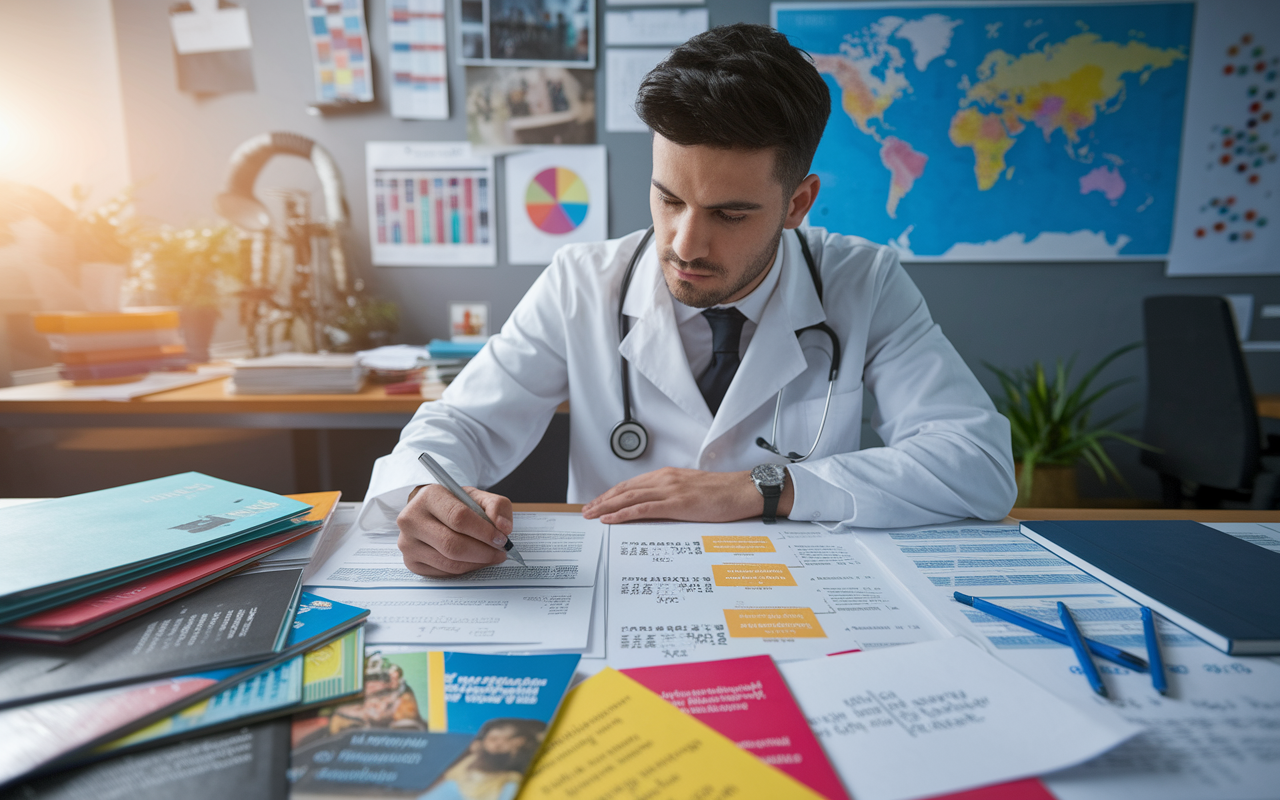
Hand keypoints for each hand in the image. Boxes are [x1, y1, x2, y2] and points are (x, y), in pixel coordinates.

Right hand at [396, 484, 513, 576]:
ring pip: (449, 562)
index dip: (484, 532)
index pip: (459, 518)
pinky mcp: (410, 562)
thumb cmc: (455, 504)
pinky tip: (474, 561)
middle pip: (453, 544)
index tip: (501, 539)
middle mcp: (411, 519)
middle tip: (500, 552)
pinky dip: (464, 569)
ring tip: (491, 557)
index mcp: (428, 496)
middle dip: (483, 552)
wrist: (430, 512)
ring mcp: (408, 543)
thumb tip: (504, 528)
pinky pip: (443, 572)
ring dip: (476, 563)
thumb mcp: (477, 497)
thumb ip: (496, 506)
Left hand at [582, 467, 793, 523]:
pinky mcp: (677, 504)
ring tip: (592, 516)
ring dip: (607, 508)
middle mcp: (665, 479)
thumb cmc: (724, 494)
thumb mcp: (692, 491)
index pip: (632, 485)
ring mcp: (670, 490)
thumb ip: (673, 497)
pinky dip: (623, 514)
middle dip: (602, 501)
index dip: (612, 494)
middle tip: (586, 511)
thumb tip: (657, 510)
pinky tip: (611, 519)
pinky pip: (643, 509)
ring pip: (629, 498)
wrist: (743, 491)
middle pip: (625, 489)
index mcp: (668, 476)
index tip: (598, 503)